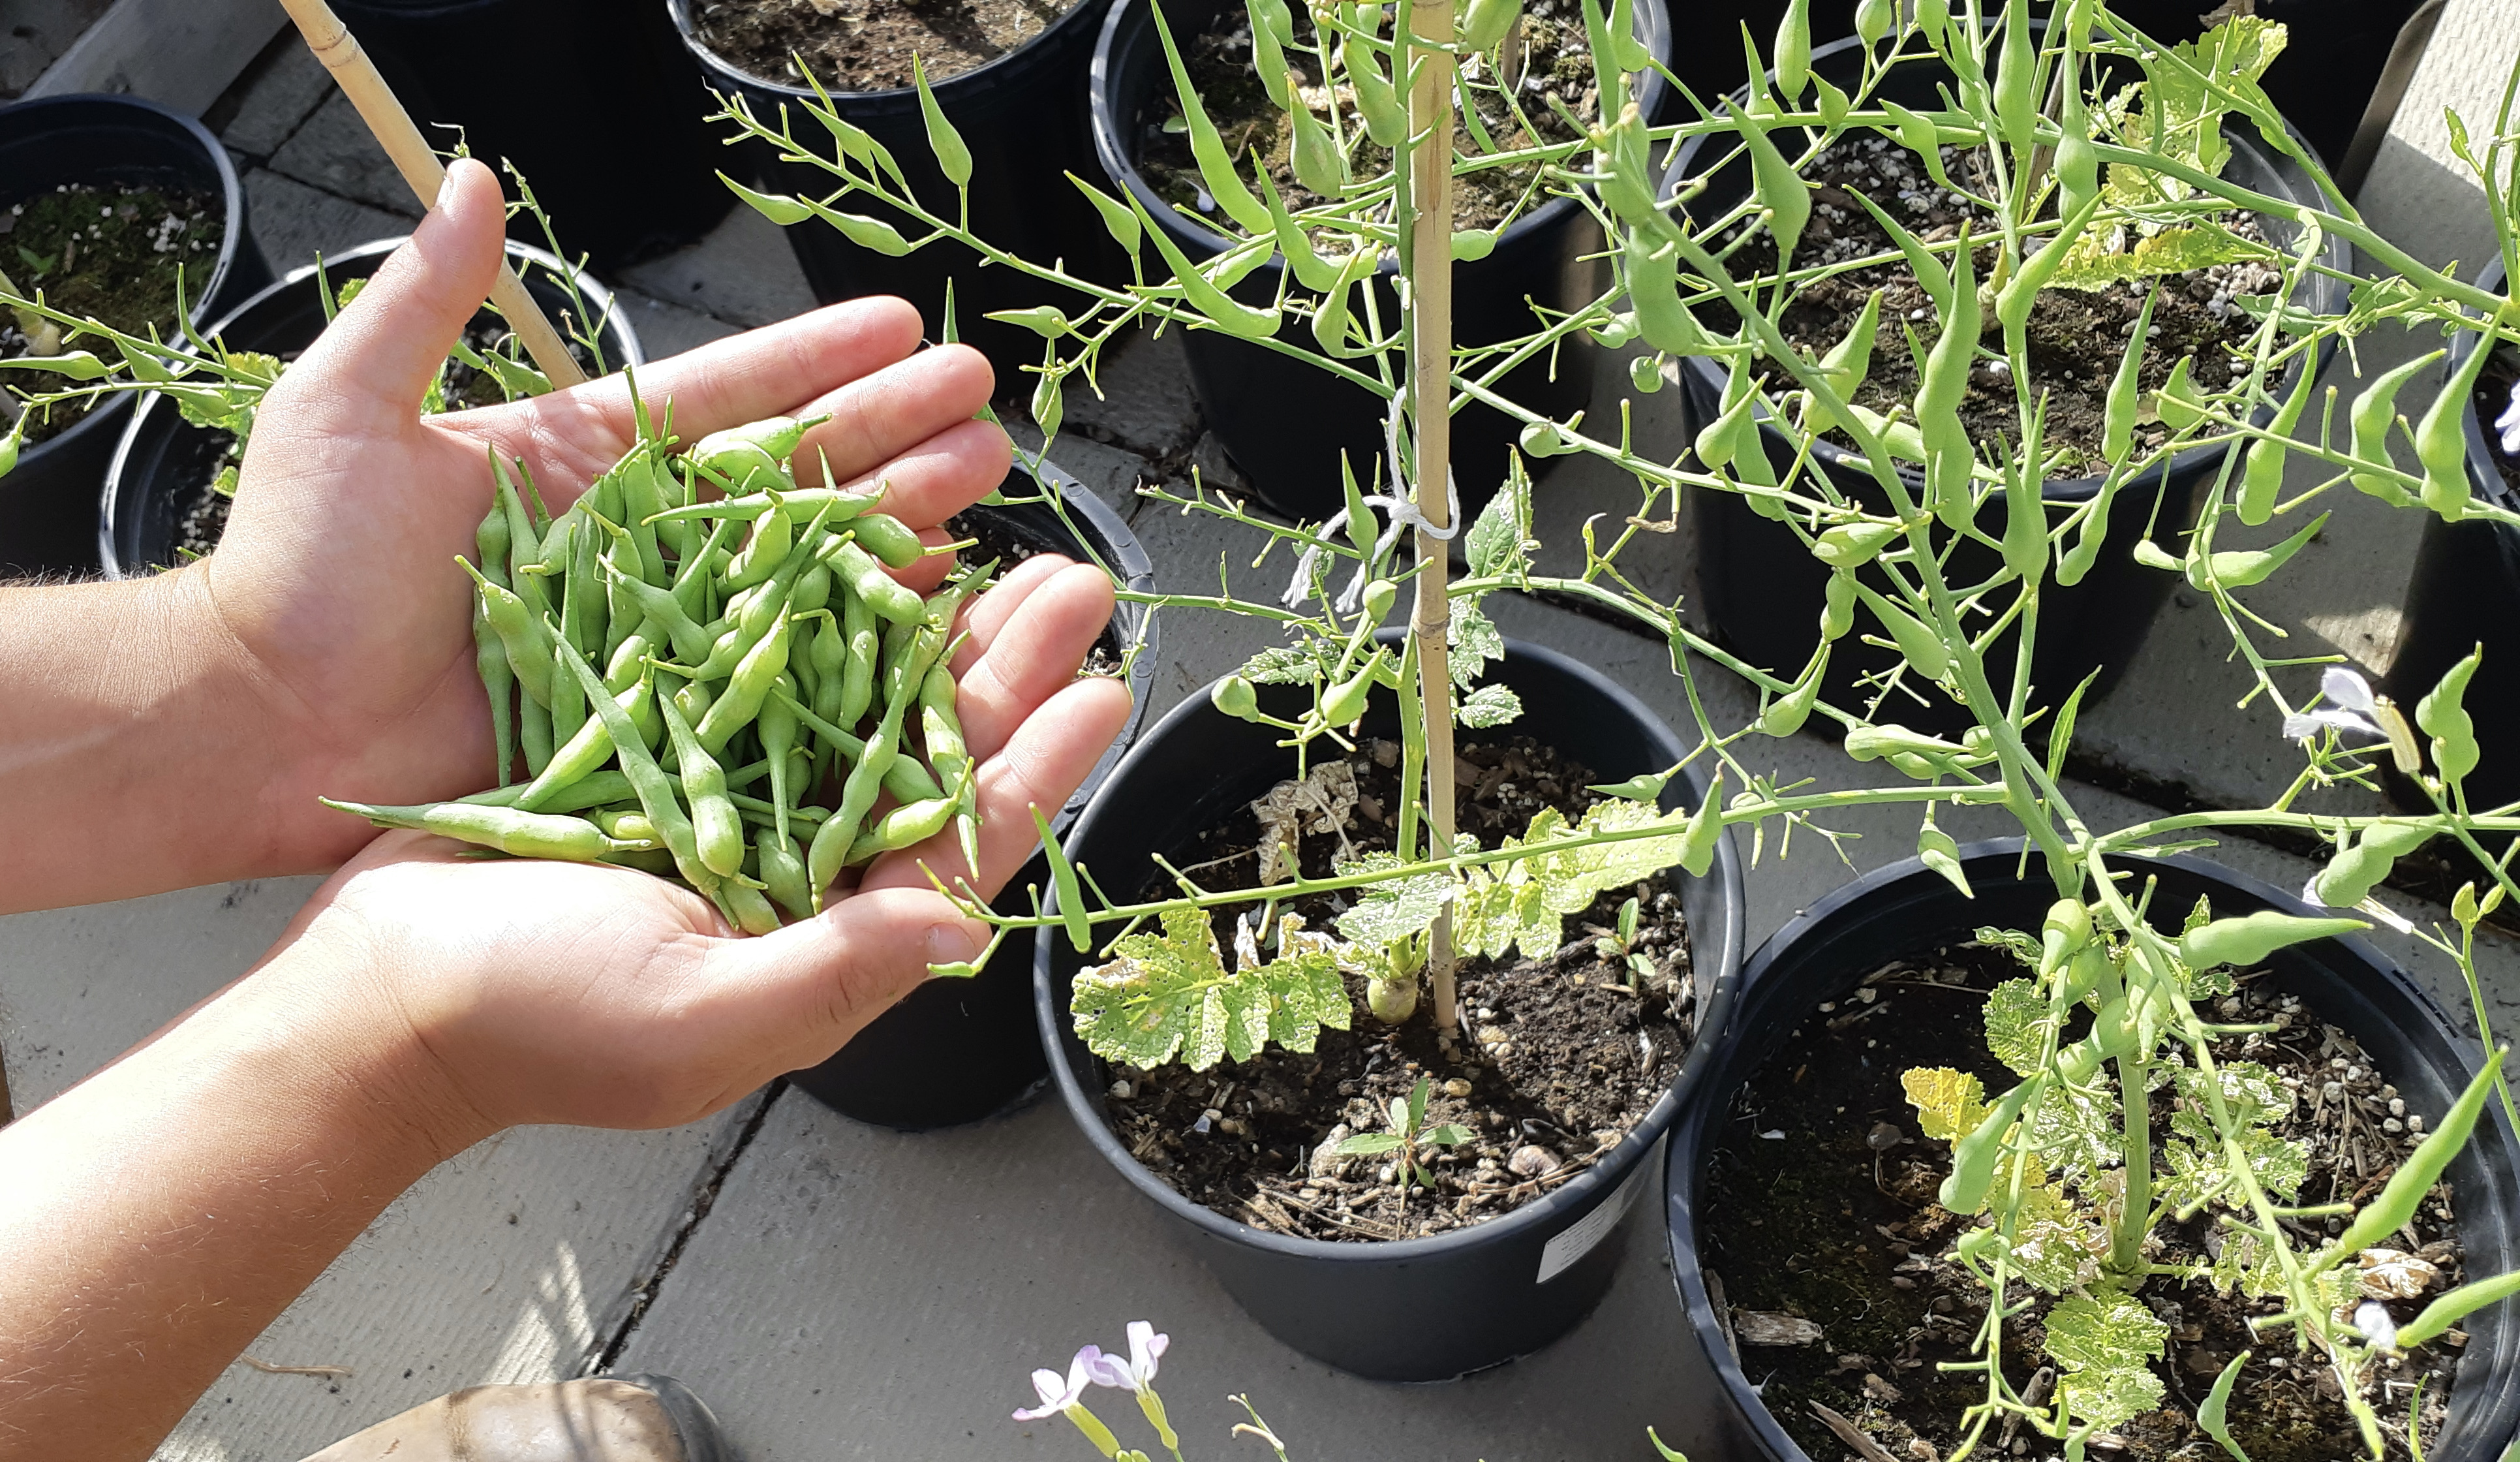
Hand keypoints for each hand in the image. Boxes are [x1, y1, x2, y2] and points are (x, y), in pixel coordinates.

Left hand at [193, 157, 1017, 872]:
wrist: (261, 718)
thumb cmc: (296, 567)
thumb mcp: (350, 407)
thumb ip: (423, 299)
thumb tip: (468, 177)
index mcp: (587, 458)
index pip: (727, 396)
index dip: (818, 359)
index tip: (904, 323)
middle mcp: (640, 537)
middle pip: (791, 471)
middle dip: (892, 432)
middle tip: (982, 405)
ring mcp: (657, 624)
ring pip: (801, 559)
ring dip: (896, 515)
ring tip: (981, 478)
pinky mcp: (658, 706)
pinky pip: (774, 663)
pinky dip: (852, 629)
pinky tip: (927, 592)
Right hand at [270, 547, 1129, 1136]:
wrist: (374, 991)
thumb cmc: (528, 1025)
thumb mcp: (690, 1014)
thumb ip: (831, 973)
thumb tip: (960, 931)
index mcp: (824, 940)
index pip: (959, 847)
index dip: (1035, 768)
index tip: (1102, 690)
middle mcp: (797, 868)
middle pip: (926, 754)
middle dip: (1004, 669)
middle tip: (1073, 581)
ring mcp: (733, 804)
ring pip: (857, 700)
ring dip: (925, 625)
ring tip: (997, 544)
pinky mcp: (664, 752)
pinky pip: (761, 671)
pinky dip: (813, 611)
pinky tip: (859, 553)